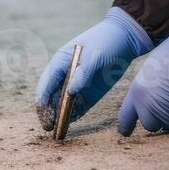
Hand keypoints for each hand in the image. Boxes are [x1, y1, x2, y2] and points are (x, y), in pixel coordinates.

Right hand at [35, 7, 153, 129]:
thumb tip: (70, 91)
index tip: (43, 113)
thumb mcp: (95, 55)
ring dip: (59, 116)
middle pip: (52, 96)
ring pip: (63, 103)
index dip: (43, 99)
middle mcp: (66, 74)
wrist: (126, 39)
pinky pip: (78, 107)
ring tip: (58, 130)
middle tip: (49, 126)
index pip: (46, 83)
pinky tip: (70, 124)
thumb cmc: (106, 41)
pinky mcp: (89, 92)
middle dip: (48, 111)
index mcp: (61, 61)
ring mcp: (77, 84)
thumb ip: (82, 73)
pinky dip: (73, 115)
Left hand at [118, 11, 168, 135]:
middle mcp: (151, 107)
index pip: (126, 118)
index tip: (126, 132)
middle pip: (150, 125)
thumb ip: (145, 91)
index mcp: (137, 94)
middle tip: (162, 105)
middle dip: (155, 119)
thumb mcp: (148, 72)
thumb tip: (147, 102)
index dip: (126, 126)